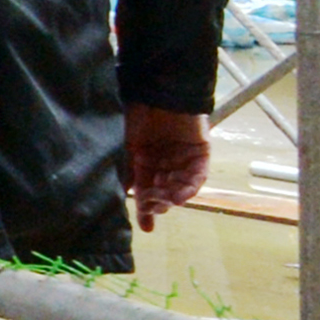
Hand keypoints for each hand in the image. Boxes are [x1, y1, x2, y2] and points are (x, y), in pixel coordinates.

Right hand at [124, 101, 209, 227]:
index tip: (146, 228)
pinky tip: (181, 196)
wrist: (160, 91)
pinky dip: (189, 187)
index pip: (145, 192)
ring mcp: (183, 159)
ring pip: (180, 187)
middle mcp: (164, 164)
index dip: (145, 211)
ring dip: (174, 198)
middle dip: (159, 203)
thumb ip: (124, 170)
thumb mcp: (124, 144)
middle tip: (153, 208)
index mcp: (143, 162)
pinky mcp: (200, 154)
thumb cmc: (137, 114)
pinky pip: (197, 176)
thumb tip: (119, 194)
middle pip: (163, 191)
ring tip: (166, 204)